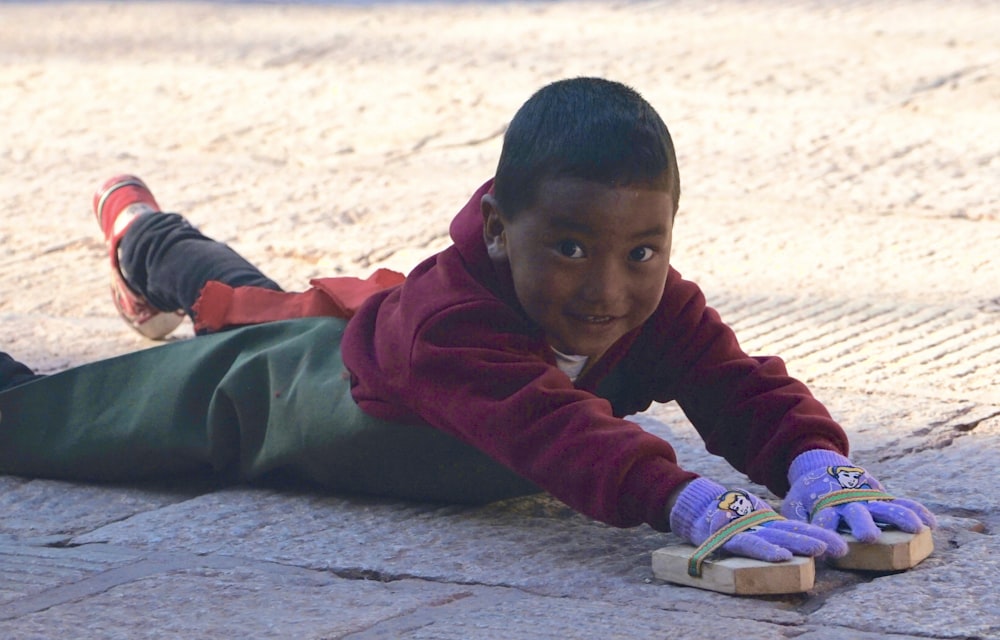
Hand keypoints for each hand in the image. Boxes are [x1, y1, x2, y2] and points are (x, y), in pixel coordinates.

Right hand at [668, 477, 846, 563]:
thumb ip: (770, 531)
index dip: (820, 534)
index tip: (842, 545)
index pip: (799, 528)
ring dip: (799, 544)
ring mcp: (746, 529)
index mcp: (769, 523)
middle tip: (841, 548)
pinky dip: (765, 550)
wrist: (695, 506)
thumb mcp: (752, 521)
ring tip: (819, 550)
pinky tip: (782, 557)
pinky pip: (750, 545)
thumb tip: (792, 543)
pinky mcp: (729, 537)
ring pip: (777, 538)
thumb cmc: (726, 518)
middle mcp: (761, 525)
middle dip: (818, 540)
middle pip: (793, 533)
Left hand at [781, 449, 936, 542]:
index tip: (835, 549)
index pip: (824, 519)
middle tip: (869, 536)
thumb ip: (798, 522)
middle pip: (857, 513)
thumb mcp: (795, 505)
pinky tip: (931, 524)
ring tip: (916, 529)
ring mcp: (867, 498)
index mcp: (824, 504)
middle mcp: (847, 502)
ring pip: (885, 507)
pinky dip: (917, 510)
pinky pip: (903, 502)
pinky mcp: (881, 495)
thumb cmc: (806, 495)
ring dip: (899, 517)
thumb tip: (798, 543)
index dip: (827, 532)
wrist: (820, 466)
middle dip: (863, 524)